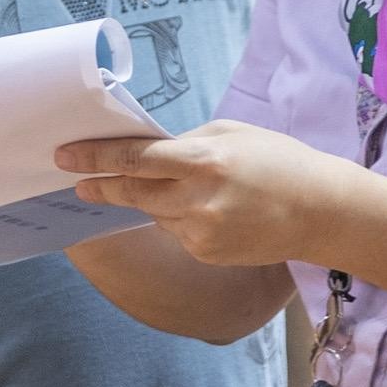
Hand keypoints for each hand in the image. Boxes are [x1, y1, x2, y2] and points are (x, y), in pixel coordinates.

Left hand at [58, 120, 352, 268]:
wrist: (321, 211)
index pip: (135, 160)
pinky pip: (176, 231)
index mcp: (204, 160)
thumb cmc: (279, 160)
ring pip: (155, 213)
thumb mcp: (231, 134)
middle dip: (101, 185)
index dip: (95, 158)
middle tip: (77, 180)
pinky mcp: (206, 252)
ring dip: (153, 199)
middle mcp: (198, 199)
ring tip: (191, 188)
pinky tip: (212, 209)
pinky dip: (180, 217)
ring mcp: (201, 232)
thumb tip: (145, 153)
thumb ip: (185, 144)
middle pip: (133, 192)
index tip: (65, 156)